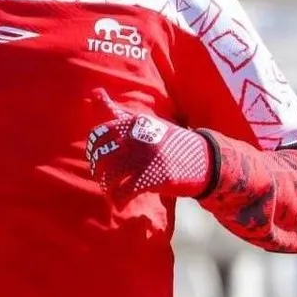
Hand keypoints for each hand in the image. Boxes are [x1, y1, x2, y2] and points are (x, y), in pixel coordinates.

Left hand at [85, 89, 212, 204]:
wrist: (203, 158)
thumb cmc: (168, 140)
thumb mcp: (144, 123)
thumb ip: (118, 112)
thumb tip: (94, 92)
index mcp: (134, 123)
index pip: (100, 133)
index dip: (93, 148)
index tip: (96, 157)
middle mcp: (138, 138)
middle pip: (102, 156)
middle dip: (98, 169)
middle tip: (102, 177)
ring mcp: (146, 158)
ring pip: (111, 175)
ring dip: (106, 187)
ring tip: (111, 191)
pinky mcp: (154, 177)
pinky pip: (125, 192)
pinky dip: (119, 200)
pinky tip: (120, 204)